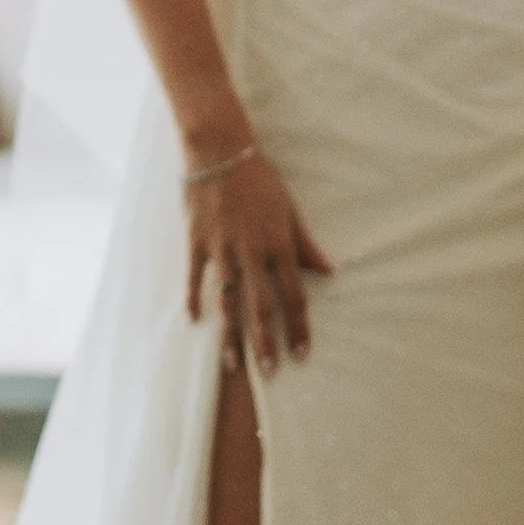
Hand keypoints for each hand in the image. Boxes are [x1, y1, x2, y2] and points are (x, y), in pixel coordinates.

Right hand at [186, 146, 332, 373]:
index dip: (298, 327)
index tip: (301, 354)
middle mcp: (251, 252)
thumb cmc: (260, 179)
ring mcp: (221, 250)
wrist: (219, 152)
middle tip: (269, 373)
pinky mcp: (197, 242)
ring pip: (228, 301)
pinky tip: (195, 321)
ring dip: (230, 335)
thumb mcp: (290, 211)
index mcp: (278, 245)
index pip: (293, 295)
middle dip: (266, 343)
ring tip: (232, 364)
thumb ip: (305, 245)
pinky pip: (196, 278)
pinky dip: (195, 300)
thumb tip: (328, 270)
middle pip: (261, 307)